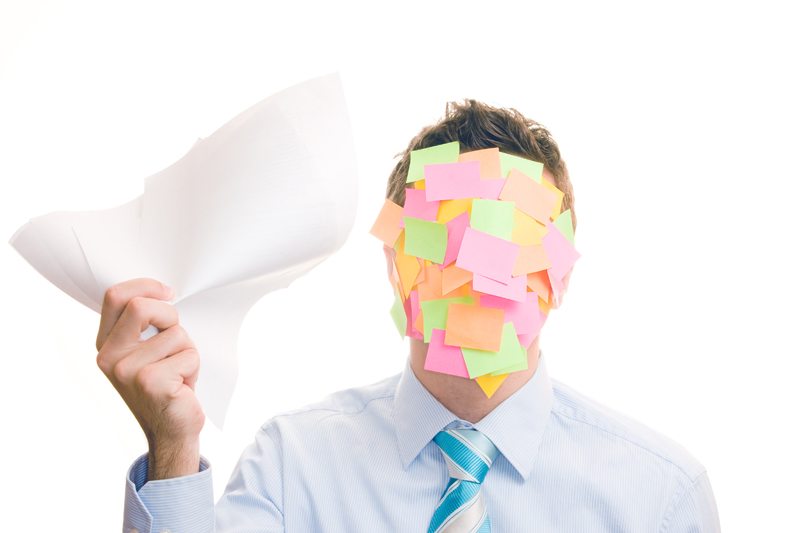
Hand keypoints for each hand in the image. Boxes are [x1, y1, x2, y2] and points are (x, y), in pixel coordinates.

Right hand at [95, 278, 204, 479]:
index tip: (167, 293)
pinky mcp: (151, 382)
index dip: (145, 286)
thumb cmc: (165, 385)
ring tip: (178, 372)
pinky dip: (193, 367)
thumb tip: (162, 292)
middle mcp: (110, 357)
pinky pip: (188, 355)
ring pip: (175, 333)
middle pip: (141, 307)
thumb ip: (143, 324)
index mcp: (106, 344)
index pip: (115, 297)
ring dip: (187, 350)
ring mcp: (128, 371)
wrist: (171, 430)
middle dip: (170, 316)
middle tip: (177, 340)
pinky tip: (182, 386)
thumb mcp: (146, 351)